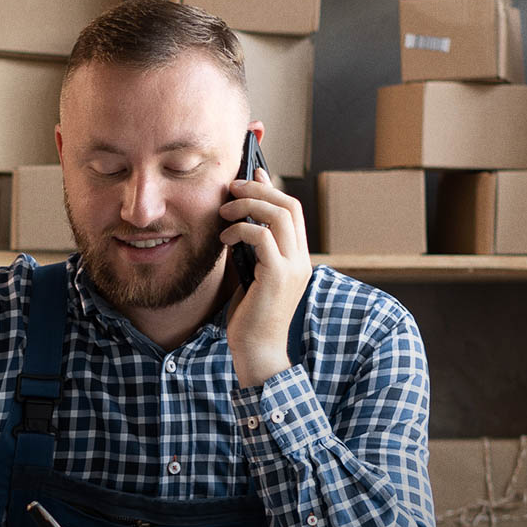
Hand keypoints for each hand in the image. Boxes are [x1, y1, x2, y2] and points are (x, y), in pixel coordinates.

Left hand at [219, 167, 313, 388]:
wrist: (257, 352)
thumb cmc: (250, 319)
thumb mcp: (251, 277)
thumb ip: (250, 252)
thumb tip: (237, 224)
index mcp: (298, 259)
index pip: (293, 211)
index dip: (272, 188)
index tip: (252, 173)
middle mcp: (301, 260)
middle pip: (289, 206)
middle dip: (259, 188)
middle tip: (232, 185)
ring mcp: (293, 268)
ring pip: (279, 215)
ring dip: (249, 205)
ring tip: (225, 209)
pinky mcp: (278, 277)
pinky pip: (262, 237)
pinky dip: (241, 230)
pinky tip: (224, 239)